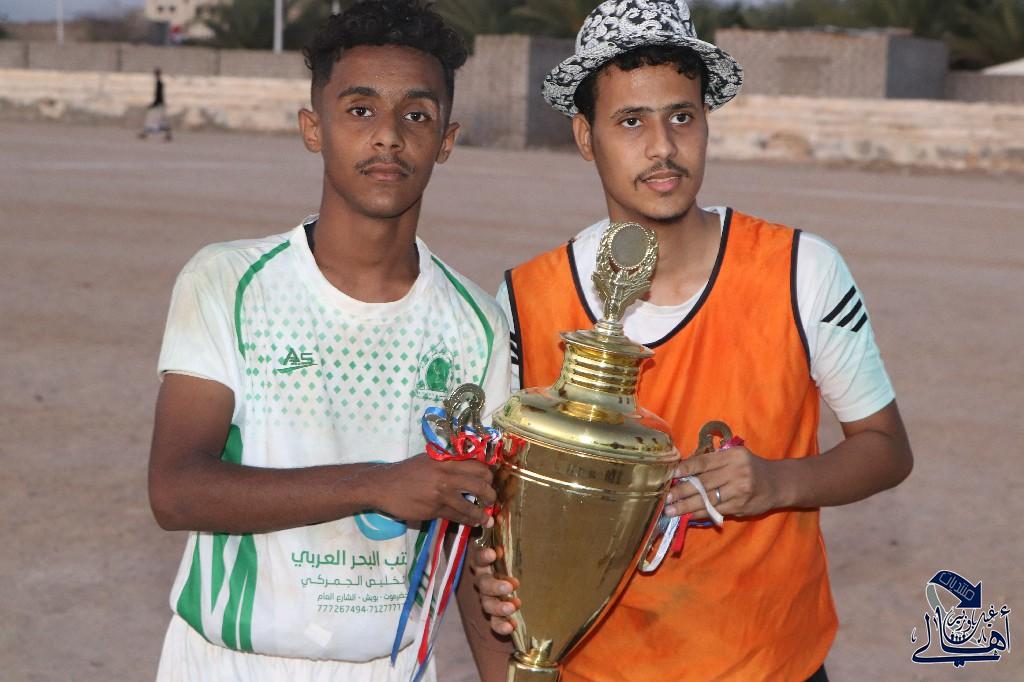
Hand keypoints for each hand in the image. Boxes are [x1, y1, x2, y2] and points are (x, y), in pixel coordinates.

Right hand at [372, 453, 494, 525]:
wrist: (383, 485)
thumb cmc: (407, 472)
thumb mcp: (430, 459)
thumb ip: (450, 463)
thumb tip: (472, 469)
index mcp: (447, 459)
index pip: (478, 464)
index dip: (489, 474)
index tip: (491, 481)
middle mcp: (446, 473)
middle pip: (481, 483)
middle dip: (490, 494)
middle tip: (491, 499)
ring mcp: (441, 492)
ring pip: (471, 505)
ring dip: (482, 514)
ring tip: (487, 519)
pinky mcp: (434, 509)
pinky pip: (457, 516)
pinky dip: (468, 521)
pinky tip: (473, 523)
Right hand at [469, 542, 518, 635]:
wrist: (510, 582)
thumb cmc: (505, 561)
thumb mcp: (504, 548)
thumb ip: (501, 535)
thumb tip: (501, 514)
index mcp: (483, 564)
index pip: (478, 559)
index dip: (483, 557)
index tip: (495, 553)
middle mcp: (482, 581)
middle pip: (482, 584)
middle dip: (495, 586)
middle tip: (510, 586)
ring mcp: (486, 599)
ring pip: (487, 604)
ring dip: (499, 607)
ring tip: (514, 606)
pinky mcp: (494, 615)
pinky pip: (494, 622)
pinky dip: (501, 626)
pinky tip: (512, 627)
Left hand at [664, 447, 786, 519]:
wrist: (778, 483)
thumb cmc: (750, 467)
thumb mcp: (735, 457)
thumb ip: (714, 462)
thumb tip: (684, 470)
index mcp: (733, 456)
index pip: (705, 462)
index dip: (686, 468)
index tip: (672, 474)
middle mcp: (737, 472)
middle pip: (704, 483)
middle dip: (682, 491)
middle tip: (666, 498)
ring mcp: (739, 491)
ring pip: (708, 499)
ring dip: (687, 506)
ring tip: (671, 510)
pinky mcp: (741, 506)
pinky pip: (716, 510)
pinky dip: (700, 513)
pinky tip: (688, 515)